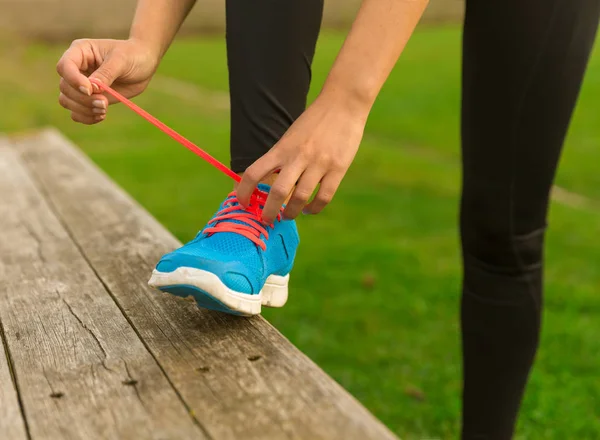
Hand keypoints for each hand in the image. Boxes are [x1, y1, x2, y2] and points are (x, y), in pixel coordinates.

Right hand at [56, 38, 158, 123]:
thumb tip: (92, 89)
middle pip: (65, 87)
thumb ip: (106, 74)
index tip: (90, 90)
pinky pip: (76, 112)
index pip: (64, 67)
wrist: (144, 64)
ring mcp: (80, 85)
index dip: (73, 81)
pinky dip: (86, 117)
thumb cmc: (132, 56)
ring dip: (84, 110)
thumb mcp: (121, 60)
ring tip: (104, 110)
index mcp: (80, 52)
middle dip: (83, 99)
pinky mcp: (88, 98)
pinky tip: (101, 116)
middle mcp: (76, 68)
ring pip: (67, 101)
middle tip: (104, 103)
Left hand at [236, 94, 367, 222]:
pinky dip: (314, 208)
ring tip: (288, 216)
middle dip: (269, 212)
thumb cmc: (314, 122)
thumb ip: (281, 158)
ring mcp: (319, 163)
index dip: (244, 192)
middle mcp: (298, 157)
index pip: (254, 172)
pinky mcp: (338, 168)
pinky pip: (323, 197)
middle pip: (277, 192)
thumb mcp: (290, 137)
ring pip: (300, 198)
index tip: (243, 203)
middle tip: (267, 220)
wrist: (343, 104)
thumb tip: (269, 183)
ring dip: (292, 213)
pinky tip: (309, 209)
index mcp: (282, 148)